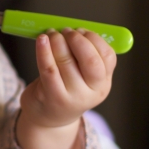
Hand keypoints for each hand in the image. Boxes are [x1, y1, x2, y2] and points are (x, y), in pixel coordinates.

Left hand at [15, 28, 115, 148]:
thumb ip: (84, 56)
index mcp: (103, 83)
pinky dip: (44, 51)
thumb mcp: (83, 78)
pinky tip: (41, 40)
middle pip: (90, 59)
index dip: (94, 39)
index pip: (107, 57)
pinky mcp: (52, 96)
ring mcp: (72, 96)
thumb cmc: (65, 89)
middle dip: (77, 39)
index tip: (81, 30)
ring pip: (66, 60)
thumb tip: (76, 29)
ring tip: (50, 34)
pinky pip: (48, 68)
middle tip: (66, 31)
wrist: (48, 119)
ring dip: (57, 41)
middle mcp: (91, 92)